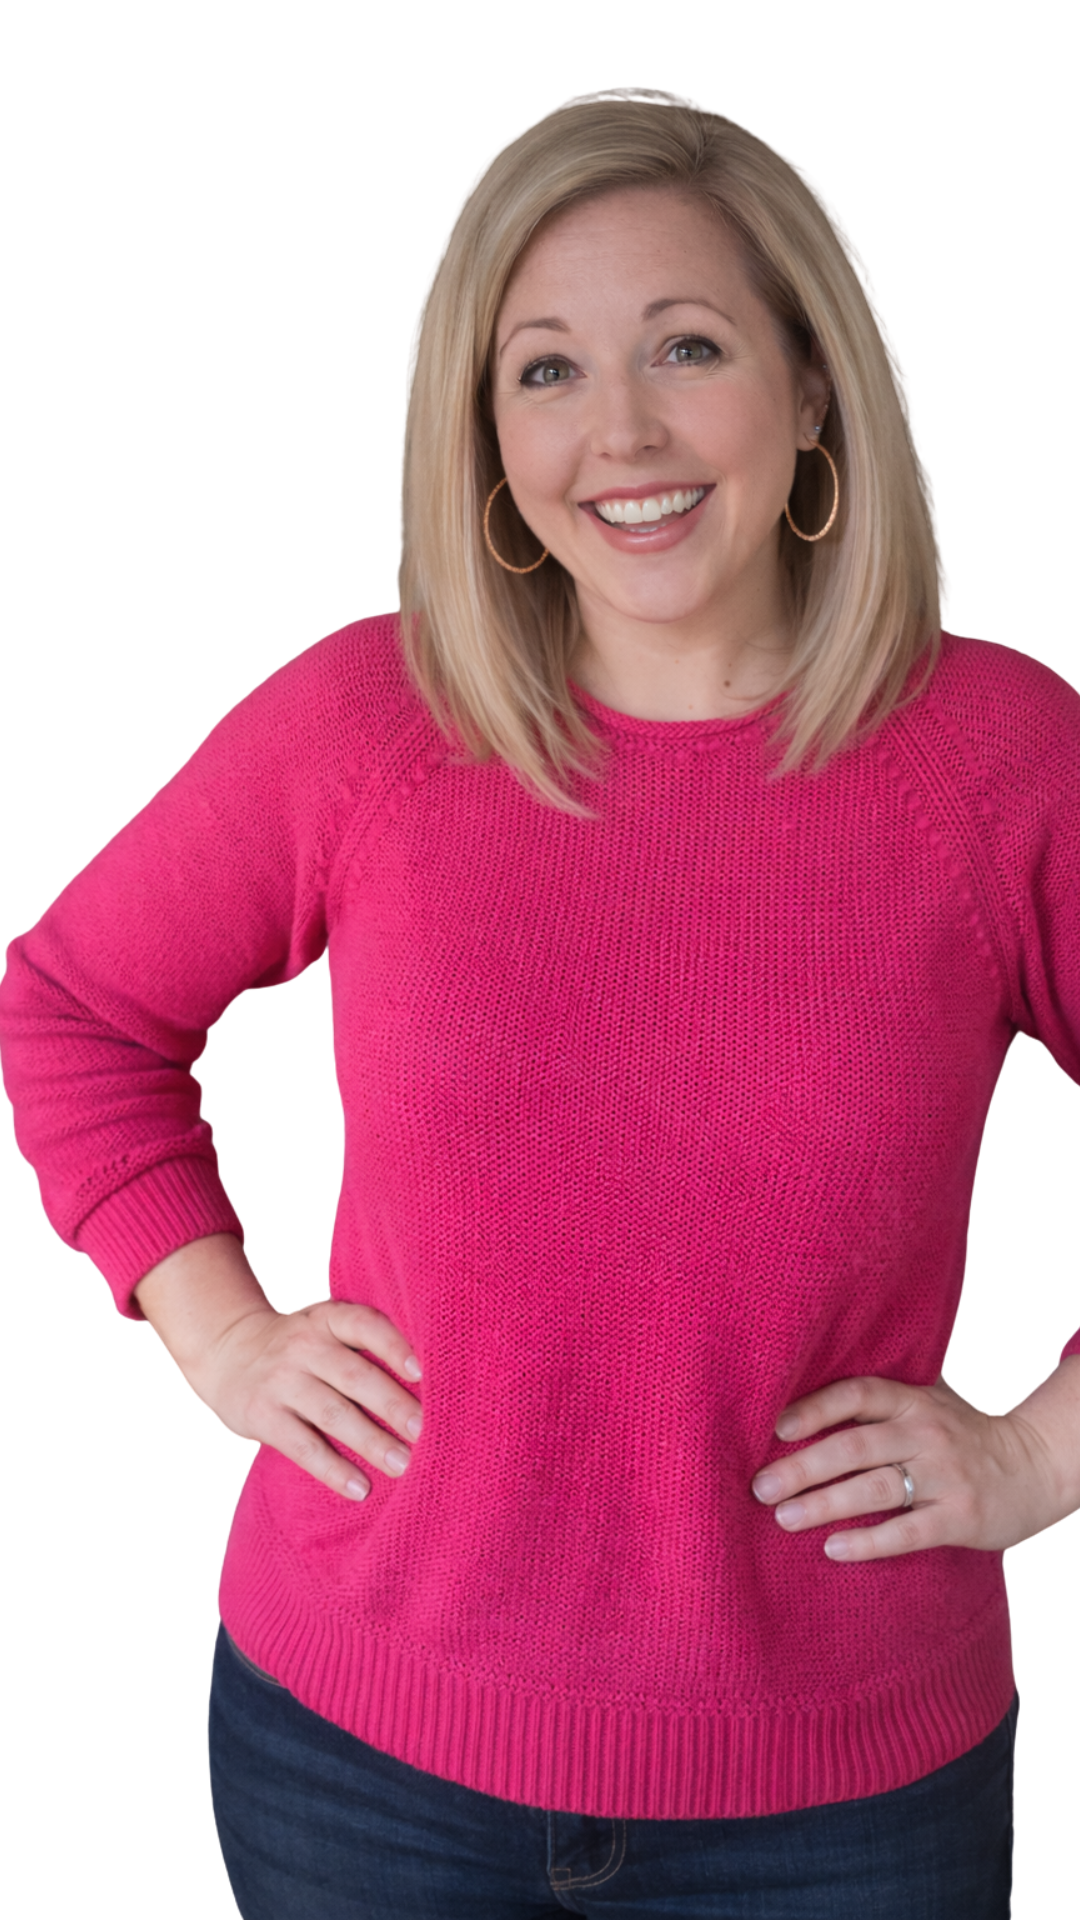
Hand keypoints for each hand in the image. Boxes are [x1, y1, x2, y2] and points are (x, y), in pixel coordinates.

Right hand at [188, 1297, 423, 1500]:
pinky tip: (360, 1488)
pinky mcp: (261, 1415)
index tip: (423, 1371)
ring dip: (370, 1442)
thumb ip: (366, 1344)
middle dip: (393, 1405)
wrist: (228, 1351)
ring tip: (403, 1466)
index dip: (394, 1345)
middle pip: (354, 1376)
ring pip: (332, 1414)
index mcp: (327, 1319)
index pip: (364, 1325)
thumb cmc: (300, 1346)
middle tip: (426, 1433)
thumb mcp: (326, 1327)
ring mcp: (280, 1381)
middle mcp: (304, 1345)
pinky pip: (303, 1446)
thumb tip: (431, 1386)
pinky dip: (333, 1469)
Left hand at [750, 1373, 1068, 1561]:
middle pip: (855, 1447)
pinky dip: (868, 1541)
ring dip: (824, 1505)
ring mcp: (944, 1475)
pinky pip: (907, 1532)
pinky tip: (833, 1548)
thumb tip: (800, 1387)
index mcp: (911, 1399)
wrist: (1029, 1467)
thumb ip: (878, 1396)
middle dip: (803, 1468)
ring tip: (784, 1518)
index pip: (856, 1395)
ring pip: (875, 1490)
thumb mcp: (925, 1399)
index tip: (774, 1429)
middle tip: (760, 1488)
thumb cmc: (958, 1432)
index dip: (814, 1409)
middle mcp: (926, 1432)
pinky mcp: (959, 1517)